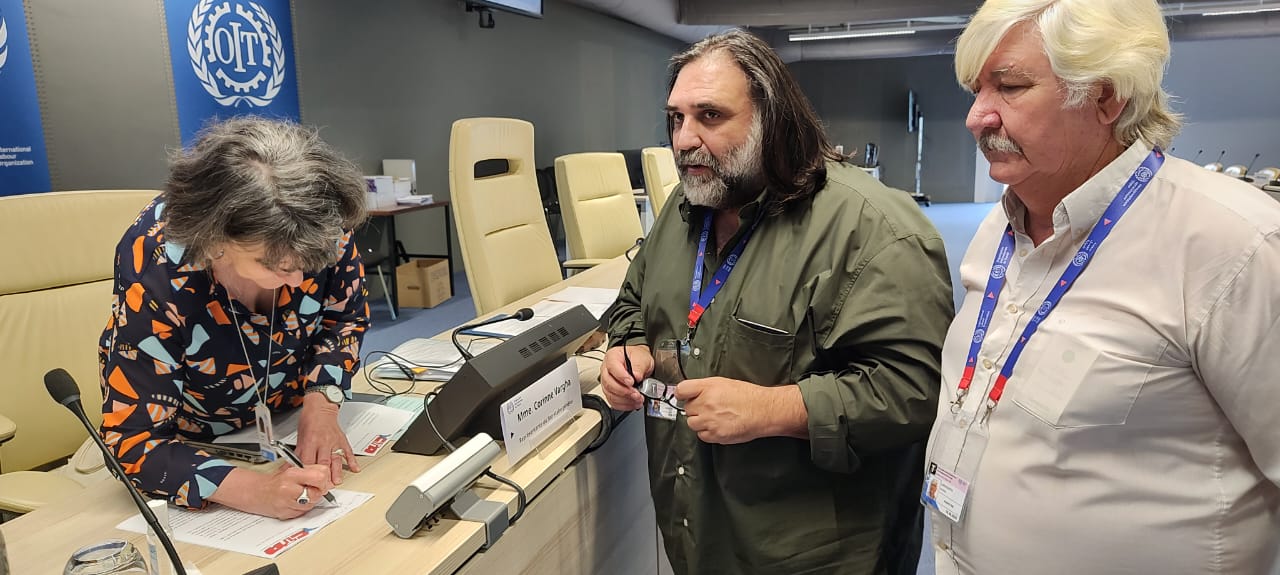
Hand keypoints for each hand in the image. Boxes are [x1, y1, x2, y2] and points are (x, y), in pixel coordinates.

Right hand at [211, 465, 332, 519]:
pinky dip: (302, 508)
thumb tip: (327, 478)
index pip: (320, 476)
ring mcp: (286, 503)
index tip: (321, 479)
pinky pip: (303, 512)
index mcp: (292, 474)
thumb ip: (311, 471)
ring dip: (310, 500)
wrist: (254, 492)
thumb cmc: (274, 481)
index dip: (324, 479)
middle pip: (318, 493)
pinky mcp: (286, 514)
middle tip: (313, 488)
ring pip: (312, 504)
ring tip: (300, 494)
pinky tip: (294, 501)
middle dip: (319, 491)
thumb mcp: (292, 469)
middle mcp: (289, 489)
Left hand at [296, 392, 359, 484]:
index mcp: (310, 441)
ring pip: (335, 459)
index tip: (305, 483)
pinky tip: (355, 469)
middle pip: (322, 462)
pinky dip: (352, 461)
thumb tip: (290, 468)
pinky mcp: (342, 441)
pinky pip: (348, 452)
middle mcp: (323, 442)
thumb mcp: (300, 437)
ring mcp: (334, 442)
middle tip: (322, 488)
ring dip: (336, 472)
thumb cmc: (309, 420)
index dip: (306, 473)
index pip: (307, 461)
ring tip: (336, 482)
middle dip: (322, 477)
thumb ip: (298, 453)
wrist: (320, 407)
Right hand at [600, 344, 650, 410]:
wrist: (639, 363)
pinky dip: (624, 405)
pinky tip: (633, 403)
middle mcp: (606, 370)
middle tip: (636, 394)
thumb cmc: (638, 357)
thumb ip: (639, 366)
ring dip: (625, 400)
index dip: (621, 376)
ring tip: (638, 399)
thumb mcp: (642, 357)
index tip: (632, 382)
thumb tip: (636, 376)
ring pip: (610, 395)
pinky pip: (613, 402)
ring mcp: (607, 382)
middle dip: (624, 392)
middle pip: (609, 384)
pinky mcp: (611, 392)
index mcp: (612, 357)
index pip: (612, 367)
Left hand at [676, 377, 798, 443]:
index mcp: (708, 388)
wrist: (763, 411)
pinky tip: (718, 426)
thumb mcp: (724, 383)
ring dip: (700, 421)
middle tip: (708, 408)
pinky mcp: (715, 435)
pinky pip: (701, 435)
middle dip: (696, 409)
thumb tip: (692, 392)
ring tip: (714, 417)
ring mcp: (710, 420)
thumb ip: (705, 387)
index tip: (683, 396)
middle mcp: (706, 403)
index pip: (681, 390)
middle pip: (687, 408)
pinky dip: (707, 432)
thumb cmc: (748, 396)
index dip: (681, 394)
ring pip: (692, 423)